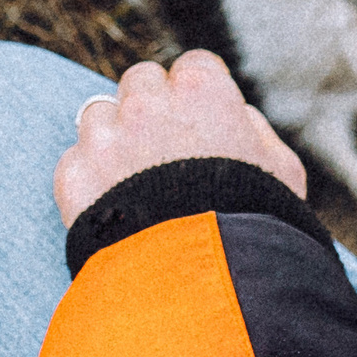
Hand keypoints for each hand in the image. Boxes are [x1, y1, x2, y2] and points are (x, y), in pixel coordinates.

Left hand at [53, 50, 308, 227]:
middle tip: (168, 155)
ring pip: (99, 115)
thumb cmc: (256, 229)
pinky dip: (90, 182)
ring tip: (138, 188)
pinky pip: (76, 162)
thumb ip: (255, 130)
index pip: (193, 68)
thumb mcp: (282, 172)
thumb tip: (237, 116)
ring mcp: (104, 137)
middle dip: (152, 110)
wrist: (203, 289)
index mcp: (202, 90)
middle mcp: (147, 102)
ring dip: (114, 139)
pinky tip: (118, 213)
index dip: (199, 99)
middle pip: (141, 83)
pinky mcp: (74, 176)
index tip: (202, 126)